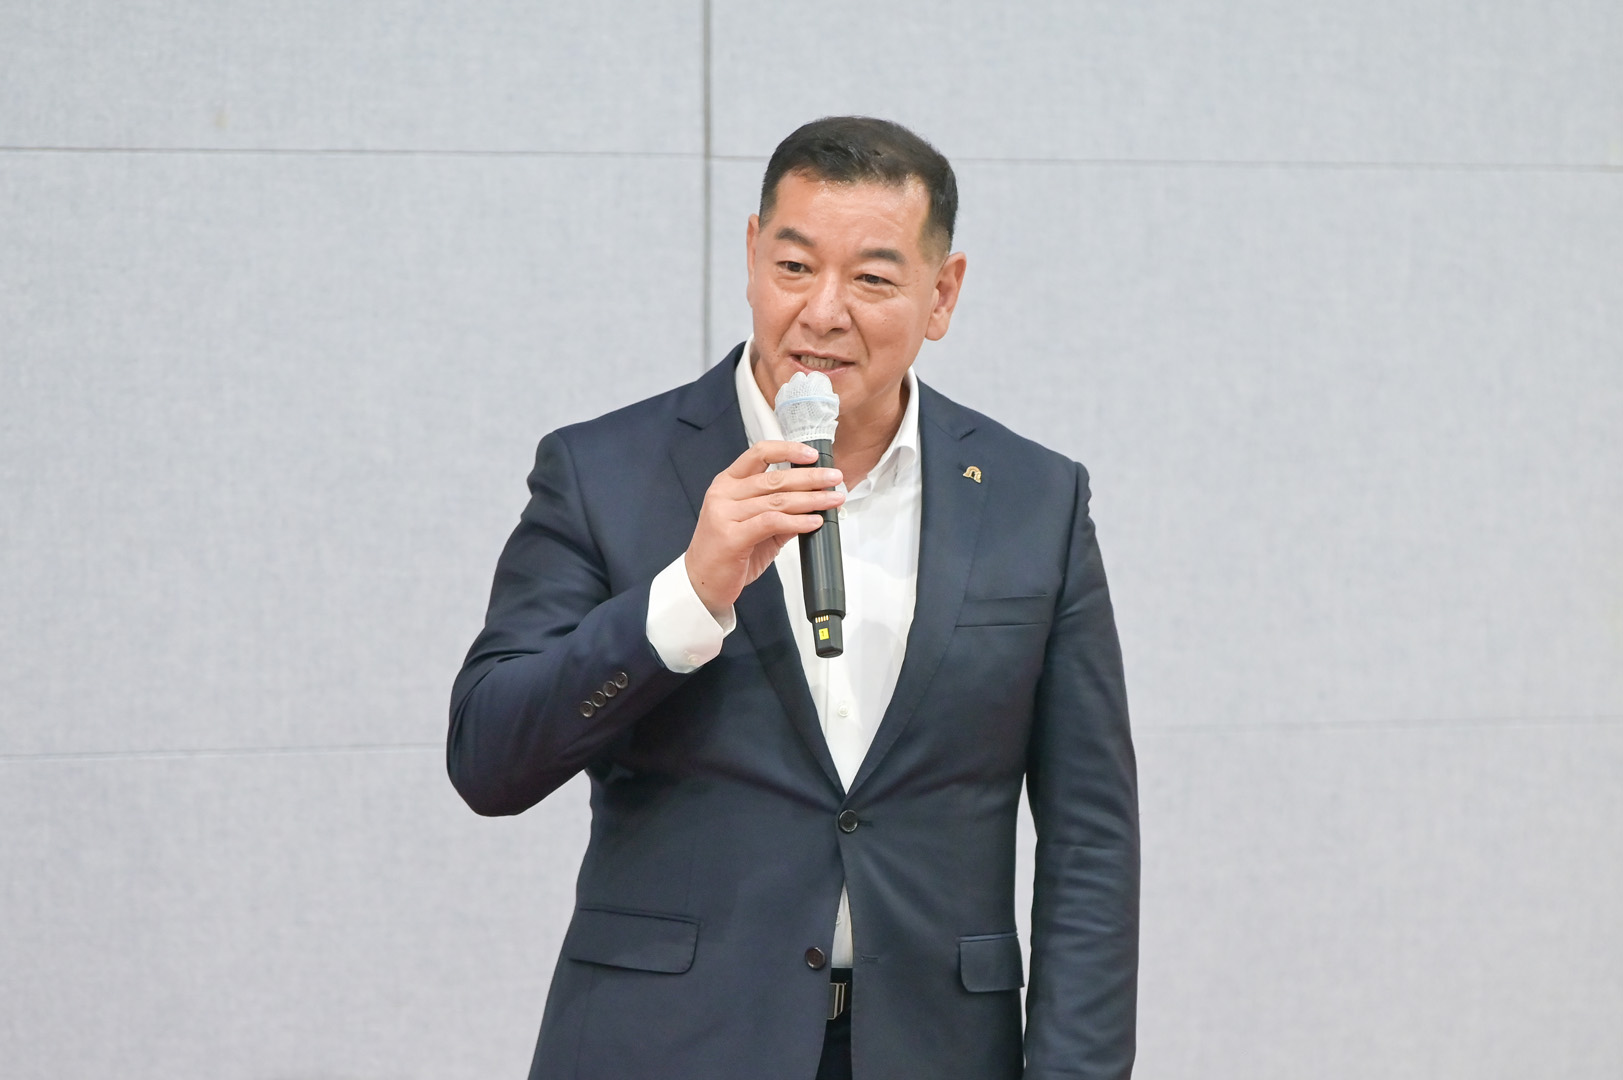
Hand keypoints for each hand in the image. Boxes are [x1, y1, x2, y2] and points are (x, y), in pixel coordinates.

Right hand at [684, 440, 843, 615]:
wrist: (702, 582)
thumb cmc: (726, 552)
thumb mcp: (755, 526)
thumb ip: (780, 512)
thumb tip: (813, 502)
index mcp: (728, 483)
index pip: (759, 454)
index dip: (788, 450)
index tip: (812, 455)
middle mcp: (724, 494)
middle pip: (774, 478)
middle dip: (810, 478)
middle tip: (834, 479)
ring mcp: (725, 514)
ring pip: (776, 500)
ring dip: (811, 499)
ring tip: (832, 500)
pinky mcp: (731, 536)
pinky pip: (771, 522)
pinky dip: (797, 521)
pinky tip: (814, 521)